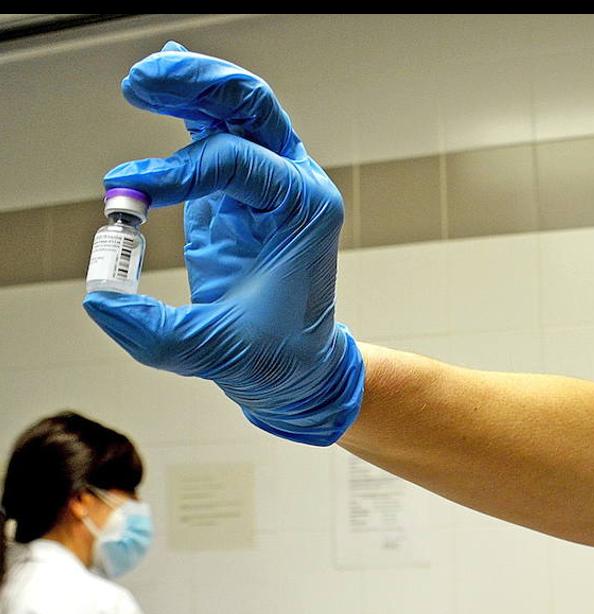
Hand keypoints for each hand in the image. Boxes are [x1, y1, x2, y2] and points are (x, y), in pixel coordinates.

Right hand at [82, 41, 363, 445]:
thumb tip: (100, 300)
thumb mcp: (217, 352)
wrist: (297, 364)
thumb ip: (156, 333)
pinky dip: (190, 104)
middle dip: (199, 86)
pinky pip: (216, 132)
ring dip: (188, 85)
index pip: (241, 163)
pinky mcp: (239, 187)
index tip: (128, 194)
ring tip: (140, 81)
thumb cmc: (276, 357)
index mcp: (304, 211)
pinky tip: (161, 79)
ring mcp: (267, 180)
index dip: (181, 170)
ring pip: (233, 109)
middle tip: (140, 83)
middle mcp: (293, 184)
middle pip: (251, 109)